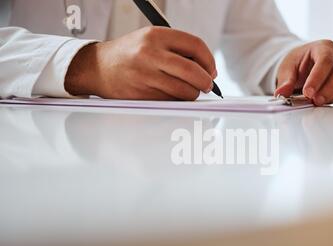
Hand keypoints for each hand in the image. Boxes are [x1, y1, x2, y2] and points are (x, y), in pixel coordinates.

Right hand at [65, 27, 216, 99]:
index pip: (195, 45)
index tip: (211, 70)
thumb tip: (207, 69)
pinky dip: (177, 100)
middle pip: (192, 71)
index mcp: (156, 35)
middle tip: (207, 85)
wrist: (98, 67)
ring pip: (184, 90)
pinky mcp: (141, 94)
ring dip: (192, 94)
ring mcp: (145, 75)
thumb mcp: (151, 40)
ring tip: (189, 90)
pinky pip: (170, 101)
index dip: (209, 60)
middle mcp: (150, 53)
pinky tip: (172, 95)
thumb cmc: (130, 53)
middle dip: (206, 82)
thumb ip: (178, 49)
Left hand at [275, 40, 332, 105]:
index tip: (308, 93)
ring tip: (322, 103)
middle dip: (332, 88)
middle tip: (317, 101)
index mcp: (323, 47)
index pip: (326, 60)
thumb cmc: (299, 64)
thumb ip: (285, 80)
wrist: (306, 65)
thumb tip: (282, 93)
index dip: (318, 78)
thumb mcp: (287, 68)